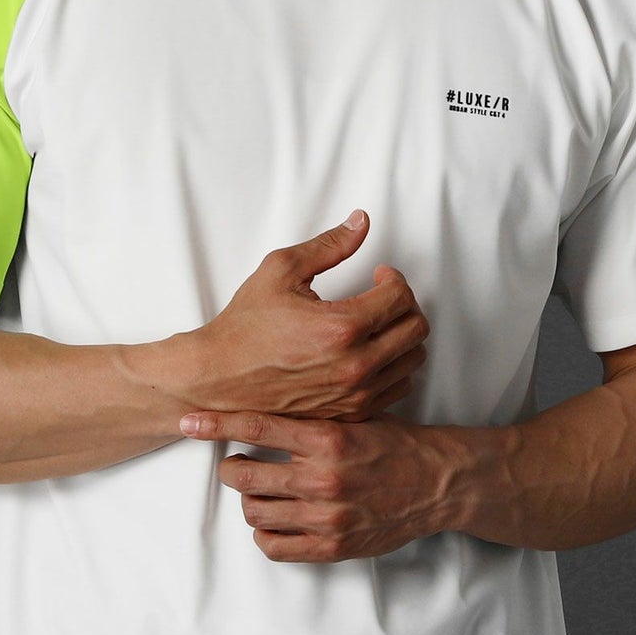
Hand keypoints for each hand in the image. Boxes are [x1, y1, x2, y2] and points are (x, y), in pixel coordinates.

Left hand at [179, 410, 449, 562]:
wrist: (436, 482)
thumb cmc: (393, 443)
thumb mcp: (356, 415)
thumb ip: (313, 414)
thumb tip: (266, 400)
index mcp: (327, 438)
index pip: (257, 427)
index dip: (217, 424)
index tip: (189, 421)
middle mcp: (323, 477)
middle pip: (245, 476)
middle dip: (230, 468)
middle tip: (233, 464)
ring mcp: (326, 515)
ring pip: (255, 512)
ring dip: (249, 499)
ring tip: (257, 490)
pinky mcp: (332, 546)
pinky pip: (275, 546)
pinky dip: (264, 532)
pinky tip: (273, 518)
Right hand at [183, 211, 428, 422]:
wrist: (219, 376)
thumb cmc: (246, 326)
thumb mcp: (281, 269)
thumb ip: (329, 245)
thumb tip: (361, 222)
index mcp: (342, 327)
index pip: (401, 297)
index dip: (394, 277)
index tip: (379, 273)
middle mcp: (355, 366)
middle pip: (416, 328)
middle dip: (403, 302)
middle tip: (381, 294)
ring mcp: (355, 394)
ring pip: (412, 360)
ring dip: (402, 334)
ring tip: (377, 322)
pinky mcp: (350, 412)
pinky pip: (397, 386)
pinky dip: (393, 364)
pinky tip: (370, 349)